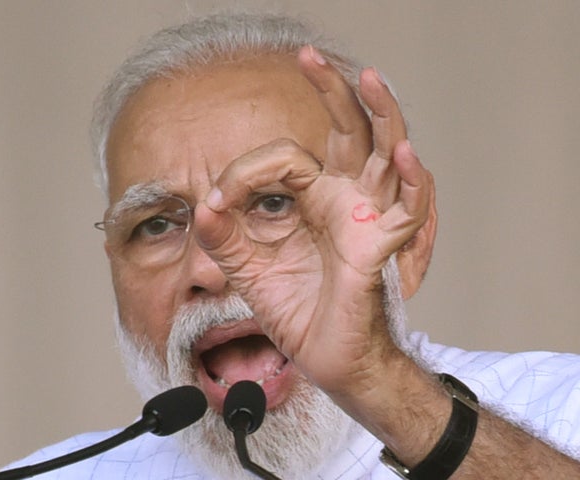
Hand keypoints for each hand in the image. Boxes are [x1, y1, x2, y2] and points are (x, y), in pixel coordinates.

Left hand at [193, 46, 432, 406]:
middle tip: (309, 55)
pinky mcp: (382, 246)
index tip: (214, 203)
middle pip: (348, 130)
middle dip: (332, 90)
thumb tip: (202, 204)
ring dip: (379, 115)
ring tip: (367, 78)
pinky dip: (409, 181)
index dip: (244, 171)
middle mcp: (343, 199)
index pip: (284, 157)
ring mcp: (366, 218)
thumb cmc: (299, 313)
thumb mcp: (248, 270)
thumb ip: (224, 237)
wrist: (328, 359)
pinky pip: (406, 208)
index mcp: (311, 200)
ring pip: (384, 152)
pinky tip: (402, 154)